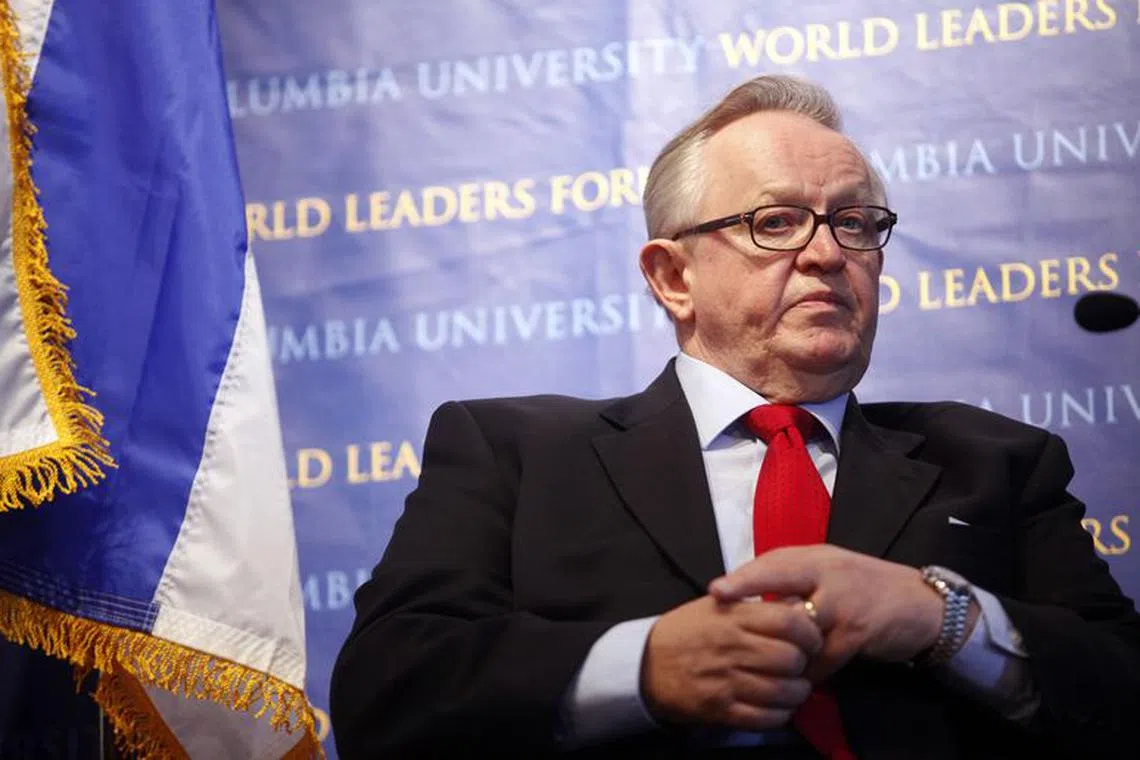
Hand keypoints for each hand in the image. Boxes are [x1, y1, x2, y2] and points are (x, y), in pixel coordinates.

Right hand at [640, 594, 821, 730]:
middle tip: (800, 664)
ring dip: (797, 692)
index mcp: (732, 617)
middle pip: (791, 658)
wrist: (645, 663)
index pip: (789, 621)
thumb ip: (755, 607)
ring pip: (784, 692)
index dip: (809, 632)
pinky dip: (780, 715)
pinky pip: (766, 718)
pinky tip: (778, 706)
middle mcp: (731, 647)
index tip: (810, 638)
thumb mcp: (717, 606)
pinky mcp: (720, 710)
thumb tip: (800, 609)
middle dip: (804, 664)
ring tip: (794, 687)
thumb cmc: (687, 631)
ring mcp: (726, 681)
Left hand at [708, 545, 956, 680]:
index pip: (774, 561)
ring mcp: (843, 599)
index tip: (714, 589)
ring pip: (799, 625)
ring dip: (780, 647)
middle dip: (748, 589)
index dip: (744, 576)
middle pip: (781, 576)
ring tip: (760, 661)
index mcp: (817, 558)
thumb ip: (797, 581)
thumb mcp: (832, 575)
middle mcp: (828, 571)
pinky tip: (803, 679)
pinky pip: (823, 656)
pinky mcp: (858, 629)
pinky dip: (812, 670)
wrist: (921, 606)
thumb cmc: (866, 591)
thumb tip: (750, 597)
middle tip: (719, 603)